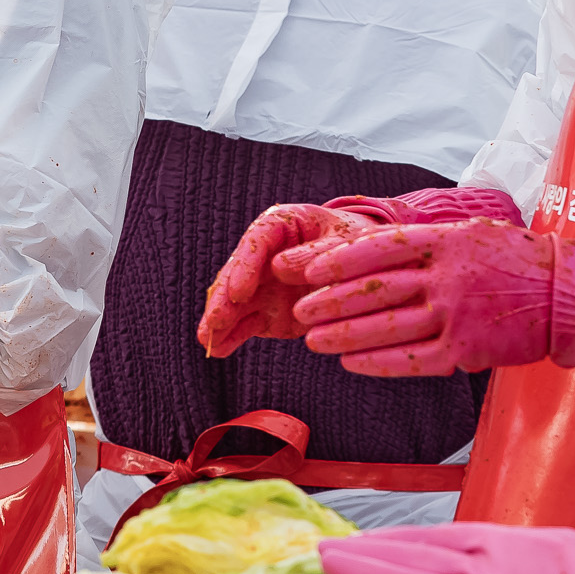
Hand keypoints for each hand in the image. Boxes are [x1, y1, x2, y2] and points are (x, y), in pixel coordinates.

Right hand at [197, 204, 381, 355]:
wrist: (367, 266)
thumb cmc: (357, 243)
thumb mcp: (347, 241)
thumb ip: (318, 253)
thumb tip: (280, 269)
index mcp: (281, 225)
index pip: (257, 241)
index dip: (245, 266)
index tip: (239, 292)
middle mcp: (263, 256)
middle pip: (237, 273)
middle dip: (224, 298)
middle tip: (216, 319)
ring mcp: (262, 286)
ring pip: (234, 302)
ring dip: (219, 320)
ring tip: (207, 338)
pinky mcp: (265, 312)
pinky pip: (245, 325)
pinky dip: (232, 337)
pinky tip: (218, 348)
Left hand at [287, 220, 553, 375]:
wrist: (566, 294)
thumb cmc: (512, 260)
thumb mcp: (469, 234)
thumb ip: (424, 242)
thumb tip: (370, 244)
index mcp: (445, 242)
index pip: (378, 248)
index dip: (338, 260)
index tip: (308, 269)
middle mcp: (447, 277)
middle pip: (375, 290)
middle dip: (330, 301)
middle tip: (299, 308)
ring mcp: (457, 315)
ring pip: (387, 327)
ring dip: (344, 335)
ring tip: (313, 339)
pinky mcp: (467, 350)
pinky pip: (413, 360)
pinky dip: (378, 363)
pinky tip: (351, 363)